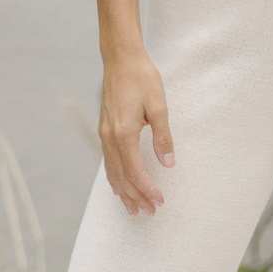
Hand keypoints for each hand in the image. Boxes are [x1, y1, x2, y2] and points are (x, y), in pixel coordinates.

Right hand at [98, 47, 174, 214]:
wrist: (120, 58)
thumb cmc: (141, 78)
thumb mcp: (159, 105)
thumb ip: (163, 136)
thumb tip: (168, 162)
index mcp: (124, 132)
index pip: (135, 171)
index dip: (147, 189)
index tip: (159, 201)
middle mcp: (110, 136)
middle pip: (121, 176)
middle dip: (135, 196)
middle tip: (149, 212)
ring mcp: (104, 133)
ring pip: (112, 171)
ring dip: (123, 191)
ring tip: (134, 208)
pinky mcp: (105, 129)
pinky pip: (108, 161)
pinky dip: (115, 177)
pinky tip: (120, 185)